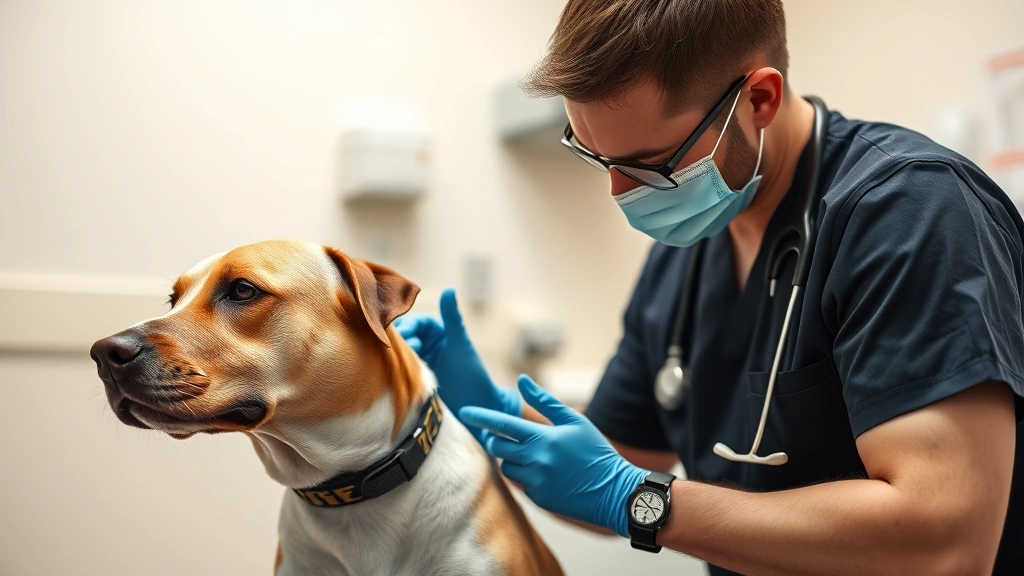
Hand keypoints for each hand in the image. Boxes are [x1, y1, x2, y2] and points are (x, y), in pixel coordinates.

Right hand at [393, 288, 520, 438]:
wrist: (477, 408)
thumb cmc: (473, 375)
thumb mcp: (460, 345)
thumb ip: (453, 319)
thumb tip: (449, 289)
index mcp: (440, 331)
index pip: (419, 322)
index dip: (410, 326)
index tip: (403, 334)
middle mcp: (429, 343)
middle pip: (406, 335)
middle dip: (399, 340)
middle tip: (393, 349)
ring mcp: (423, 359)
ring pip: (402, 351)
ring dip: (397, 354)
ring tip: (399, 362)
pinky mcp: (418, 376)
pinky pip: (402, 367)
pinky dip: (397, 367)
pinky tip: (393, 373)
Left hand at [459, 375, 649, 537]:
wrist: (614, 491)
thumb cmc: (595, 451)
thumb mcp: (575, 421)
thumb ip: (545, 401)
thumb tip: (521, 380)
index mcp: (543, 438)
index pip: (502, 424)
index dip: (481, 417)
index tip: (465, 411)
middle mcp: (535, 460)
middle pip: (497, 447)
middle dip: (495, 440)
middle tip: (502, 436)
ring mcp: (535, 482)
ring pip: (507, 467)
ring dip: (512, 459)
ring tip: (534, 456)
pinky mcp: (539, 499)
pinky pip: (521, 484)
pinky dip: (527, 476)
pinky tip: (547, 473)